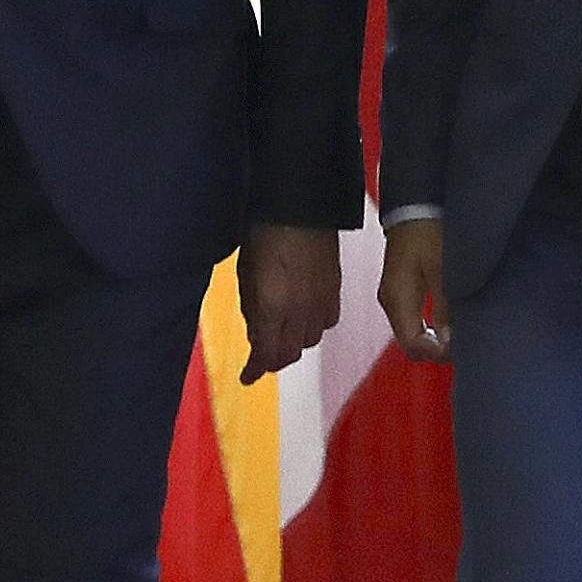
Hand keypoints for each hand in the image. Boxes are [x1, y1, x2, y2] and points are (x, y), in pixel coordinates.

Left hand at [237, 223, 341, 383]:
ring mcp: (320, 299)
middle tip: (262, 357)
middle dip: (274, 359)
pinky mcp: (335, 288)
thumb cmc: (262, 233)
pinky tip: (305, 316)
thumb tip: (255, 336)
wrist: (297, 204)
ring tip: (282, 335)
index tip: (247, 376)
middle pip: (290, 353)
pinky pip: (328, 321)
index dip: (255, 370)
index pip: (266, 354)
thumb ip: (251, 310)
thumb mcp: (245, 274)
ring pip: (310, 340)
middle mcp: (299, 309)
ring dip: (294, 343)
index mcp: (271, 306)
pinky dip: (314, 325)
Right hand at [378, 218, 450, 362]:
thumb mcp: (442, 269)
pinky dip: (429, 328)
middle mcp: (391, 303)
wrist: (413, 207)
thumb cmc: (428, 233)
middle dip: (436, 351)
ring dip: (433, 340)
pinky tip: (448, 325)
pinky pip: (412, 321)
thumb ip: (445, 306)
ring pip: (411, 334)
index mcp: (398, 299)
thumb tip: (450, 341)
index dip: (437, 353)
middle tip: (464, 346)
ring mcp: (393, 298)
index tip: (461, 349)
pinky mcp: (400, 291)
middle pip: (410, 344)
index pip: (412, 345)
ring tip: (459, 337)